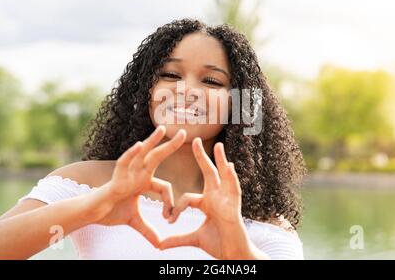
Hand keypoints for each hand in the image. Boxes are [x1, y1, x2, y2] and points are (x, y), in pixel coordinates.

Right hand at [84, 125, 185, 247]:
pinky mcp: (116, 177)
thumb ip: (148, 230)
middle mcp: (137, 174)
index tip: (169, 218)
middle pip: (157, 157)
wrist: (92, 214)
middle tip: (185, 133)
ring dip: (152, 141)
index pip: (164, 186)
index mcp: (144, 182)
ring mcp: (127, 174)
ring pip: (142, 154)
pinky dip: (131, 154)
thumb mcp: (134, 221)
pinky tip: (139, 144)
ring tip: (163, 129)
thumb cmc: (111, 212)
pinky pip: (124, 163)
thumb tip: (159, 245)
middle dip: (170, 146)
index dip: (169, 203)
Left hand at [158, 138, 259, 258]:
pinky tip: (230, 167)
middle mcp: (217, 198)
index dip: (177, 208)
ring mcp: (227, 201)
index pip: (188, 197)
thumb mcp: (195, 239)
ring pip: (224, 177)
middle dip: (203, 156)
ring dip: (222, 161)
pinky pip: (234, 190)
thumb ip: (177, 239)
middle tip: (196, 139)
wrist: (232, 255)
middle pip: (209, 173)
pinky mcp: (234, 208)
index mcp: (207, 203)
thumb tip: (160, 245)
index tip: (169, 220)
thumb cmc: (218, 244)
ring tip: (219, 146)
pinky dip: (232, 179)